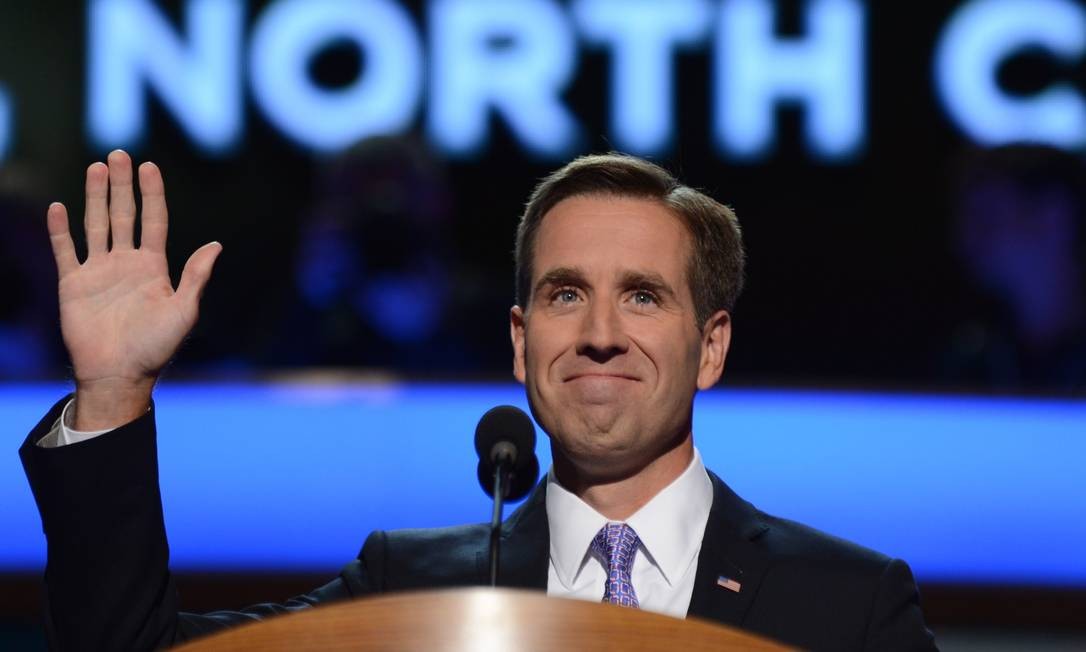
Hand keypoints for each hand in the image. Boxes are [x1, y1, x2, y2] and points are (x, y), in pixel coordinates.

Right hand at [47, 150, 221, 429]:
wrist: (120, 374)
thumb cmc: (156, 347)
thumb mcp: (184, 311)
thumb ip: (196, 276)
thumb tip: (216, 245)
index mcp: (154, 267)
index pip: (153, 220)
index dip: (152, 193)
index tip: (149, 166)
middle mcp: (126, 263)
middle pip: (124, 214)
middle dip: (121, 185)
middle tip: (118, 154)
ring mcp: (99, 272)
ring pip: (96, 224)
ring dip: (94, 197)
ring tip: (95, 168)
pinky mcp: (73, 284)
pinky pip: (66, 251)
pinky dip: (60, 230)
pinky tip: (59, 207)